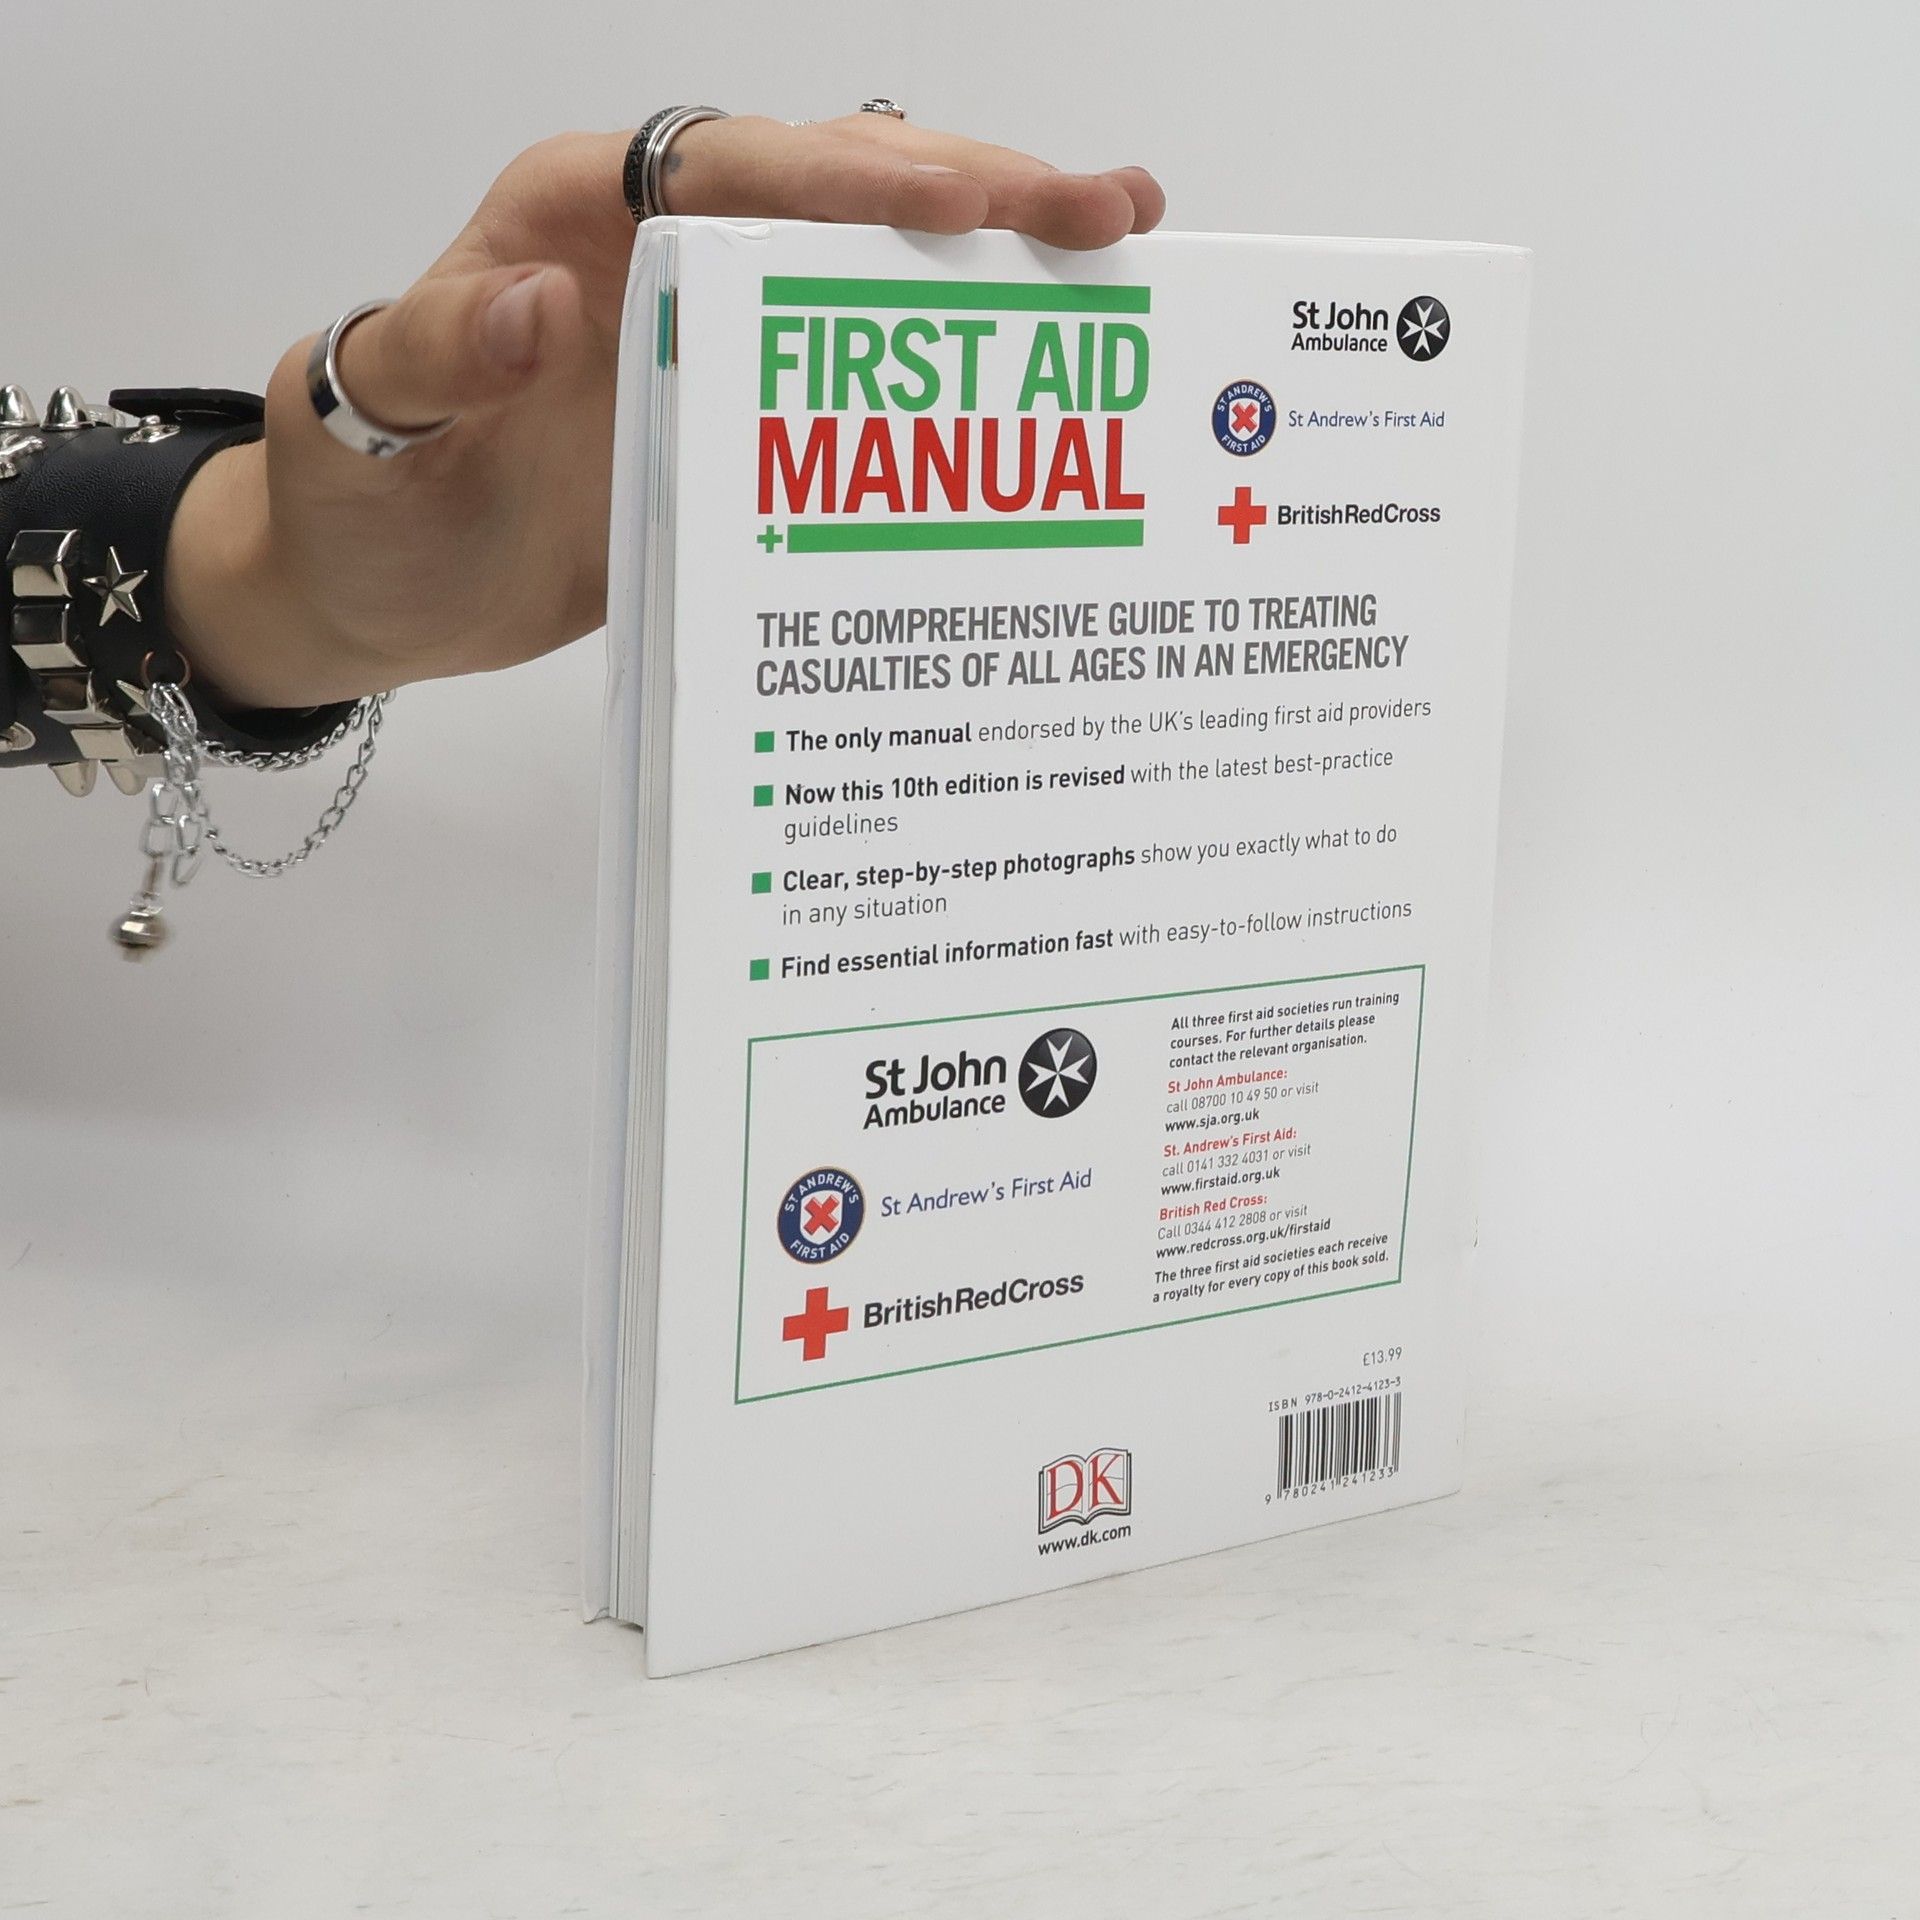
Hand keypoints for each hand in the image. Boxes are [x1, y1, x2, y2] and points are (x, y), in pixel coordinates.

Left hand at [166, 117, 1164, 708]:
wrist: (377, 596)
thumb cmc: (358, 503)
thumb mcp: (364, 426)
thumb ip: (433, 353)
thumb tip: (538, 302)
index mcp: (576, 221)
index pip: (735, 168)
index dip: (855, 182)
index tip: (968, 205)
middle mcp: (665, 255)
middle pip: (840, 190)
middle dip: (977, 193)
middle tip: (1108, 211)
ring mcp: (717, 335)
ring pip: (872, 269)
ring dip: (993, 260)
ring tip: (1119, 252)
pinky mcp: (745, 416)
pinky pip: (861, 377)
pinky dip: (950, 366)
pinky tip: (1039, 370)